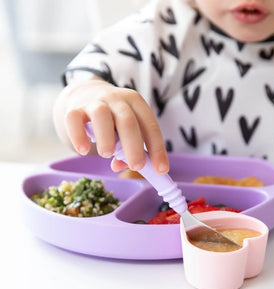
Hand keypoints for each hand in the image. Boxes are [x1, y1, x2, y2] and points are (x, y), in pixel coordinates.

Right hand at [53, 78, 168, 173]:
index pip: (150, 125)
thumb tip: (122, 166)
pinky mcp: (74, 108)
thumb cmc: (112, 118)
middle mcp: (117, 100)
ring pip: (101, 116)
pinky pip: (74, 120)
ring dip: (107, 138)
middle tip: (136, 166)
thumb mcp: (125, 129)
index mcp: (136, 103)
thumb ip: (127, 148)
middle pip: (128, 121)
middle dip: (134, 146)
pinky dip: (78, 135)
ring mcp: (95, 102)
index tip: (161, 169)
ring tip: (106, 154)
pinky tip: (83, 150)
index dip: (157, 148)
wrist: (84, 95)